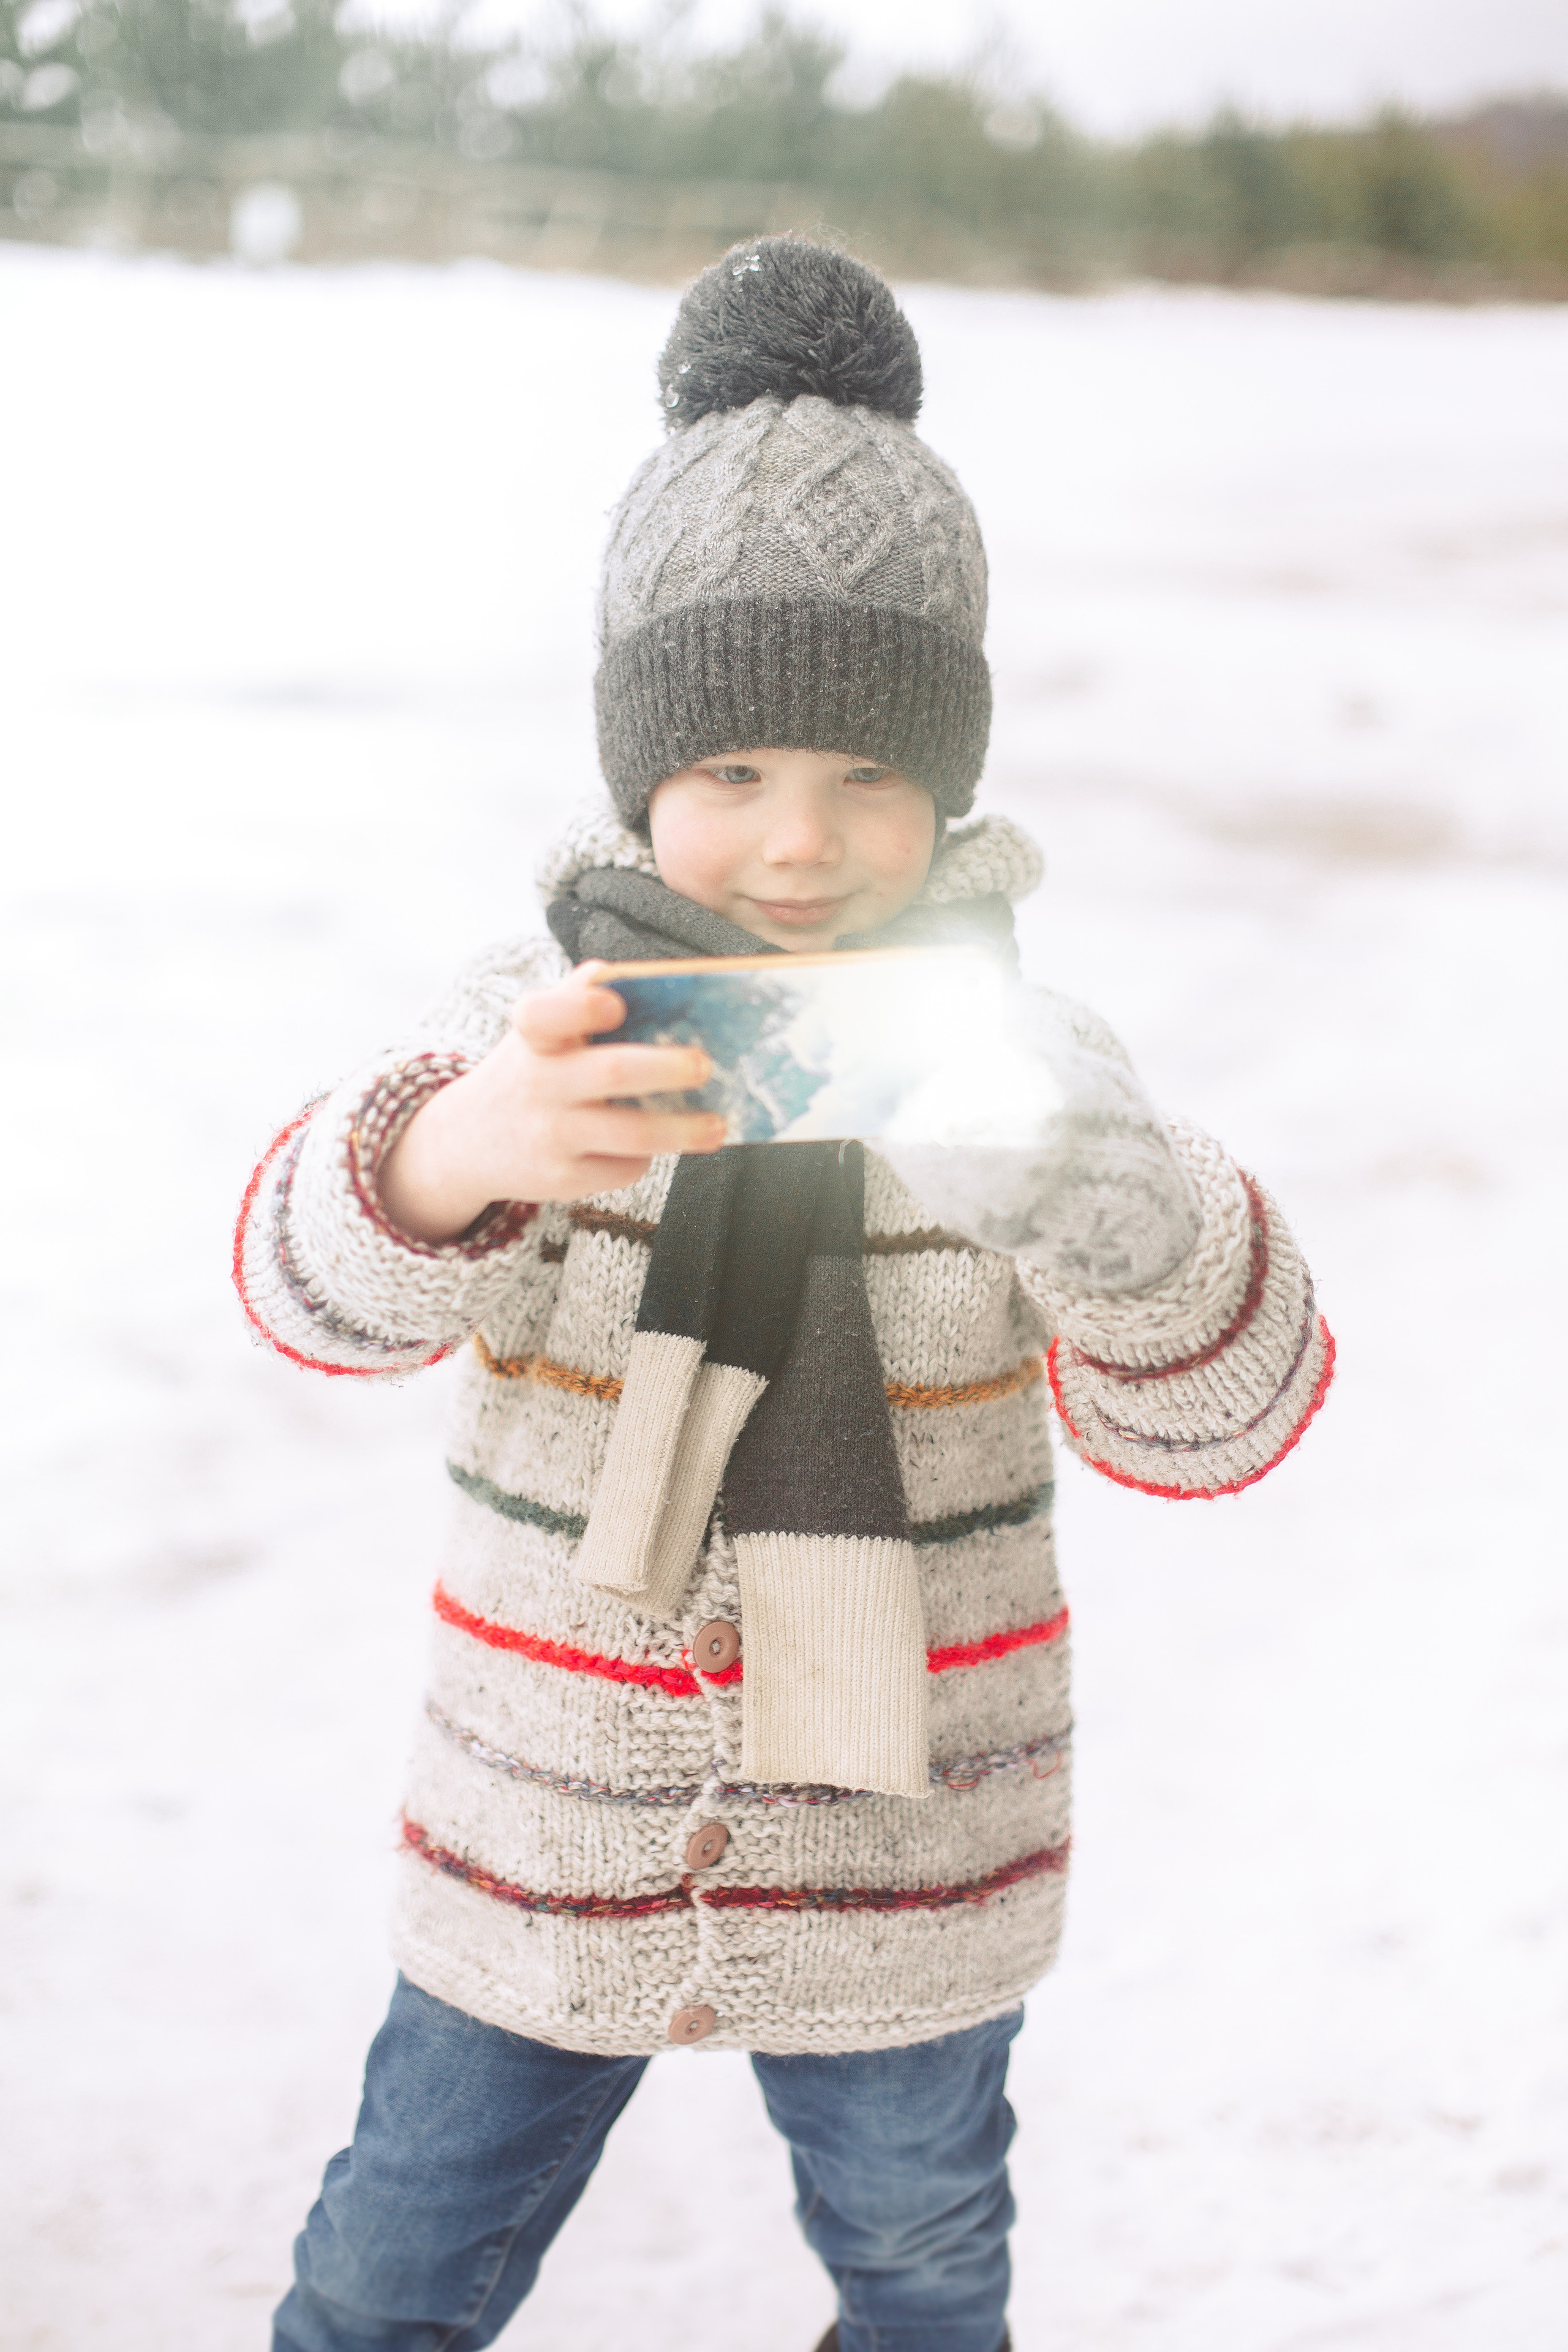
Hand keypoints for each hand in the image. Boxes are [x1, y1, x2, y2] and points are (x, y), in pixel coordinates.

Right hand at [377, 964, 724, 1243]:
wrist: (468, 1141)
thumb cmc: (528, 1071)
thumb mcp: (537, 1031)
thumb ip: (579, 996)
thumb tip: (648, 977)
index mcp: (534, 1036)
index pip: (546, 1014)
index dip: (582, 1007)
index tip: (615, 1005)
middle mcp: (538, 1082)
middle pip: (612, 1073)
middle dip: (667, 1068)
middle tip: (704, 1065)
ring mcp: (550, 1134)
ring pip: (633, 1134)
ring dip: (684, 1130)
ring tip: (716, 1125)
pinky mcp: (562, 1178)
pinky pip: (624, 1167)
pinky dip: (646, 1156)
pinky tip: (652, 1145)